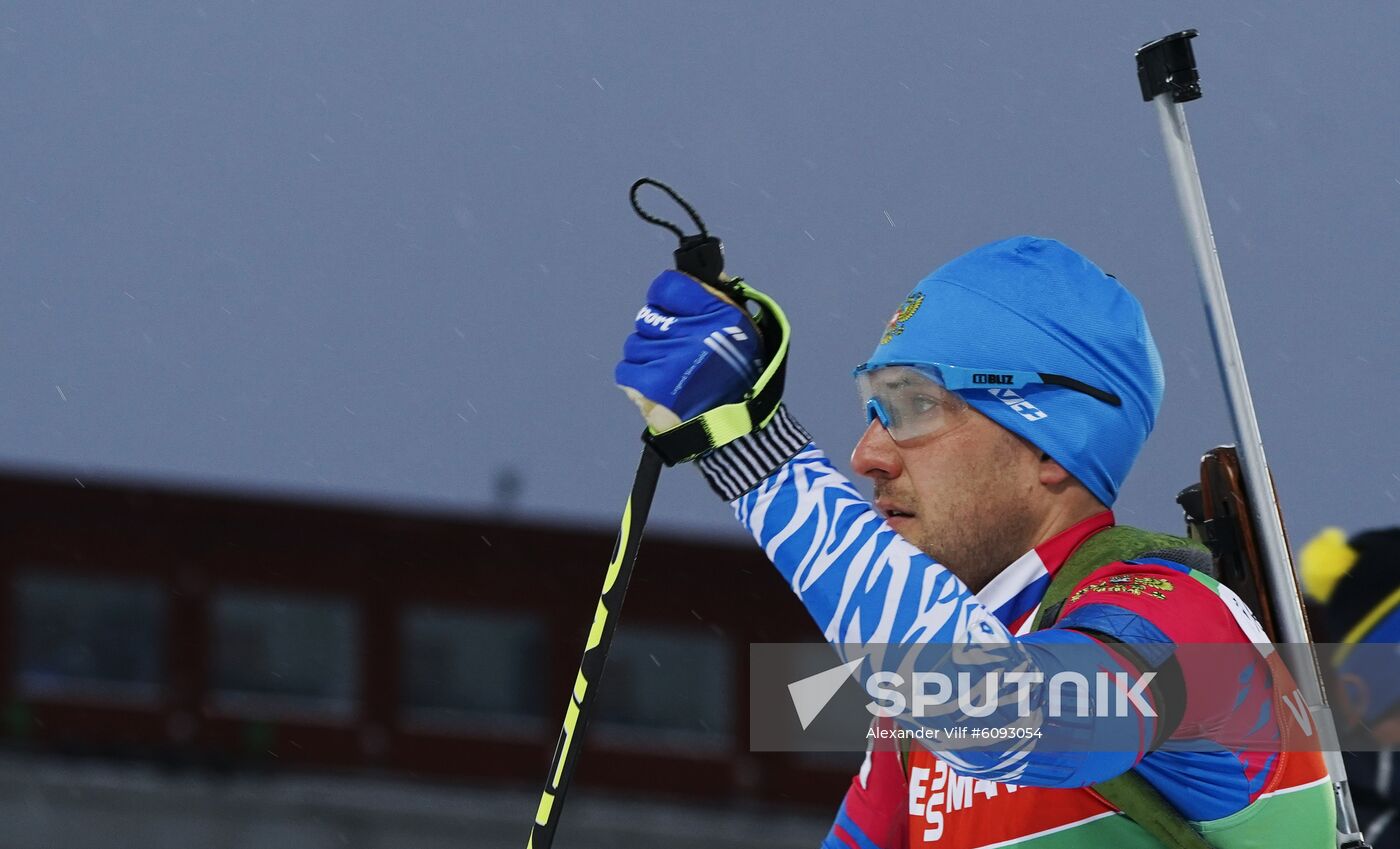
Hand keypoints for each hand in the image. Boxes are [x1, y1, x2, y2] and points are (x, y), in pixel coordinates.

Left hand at [615, 270, 761, 432]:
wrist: (736, 427)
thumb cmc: (739, 377)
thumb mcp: (742, 330)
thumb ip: (719, 299)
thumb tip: (699, 271)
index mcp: (716, 313)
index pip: (668, 285)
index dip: (665, 297)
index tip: (670, 309)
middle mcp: (692, 332)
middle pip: (648, 315)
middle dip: (658, 332)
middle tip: (674, 350)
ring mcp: (670, 358)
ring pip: (635, 343)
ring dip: (648, 356)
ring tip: (669, 371)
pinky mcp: (652, 384)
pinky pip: (626, 369)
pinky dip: (636, 377)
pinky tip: (655, 384)